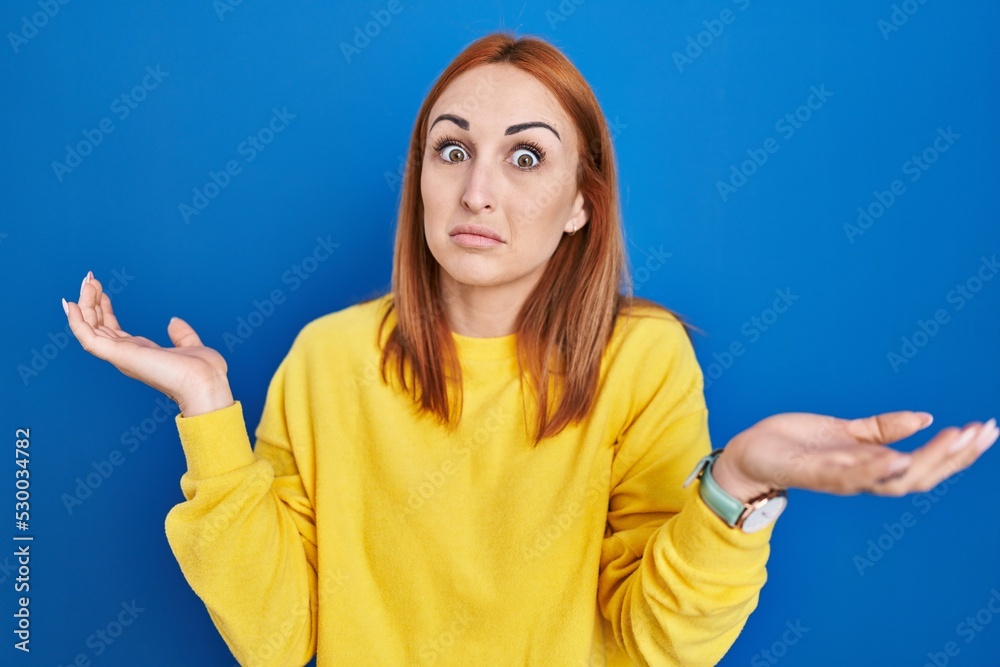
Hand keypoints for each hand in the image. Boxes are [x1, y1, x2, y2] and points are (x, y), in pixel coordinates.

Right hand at [63, 271, 233, 416]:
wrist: (206, 382)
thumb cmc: (203, 372)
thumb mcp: (191, 346)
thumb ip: (181, 334)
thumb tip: (173, 321)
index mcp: (141, 352)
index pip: (113, 329)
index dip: (104, 309)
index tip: (100, 290)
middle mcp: (127, 355)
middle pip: (99, 326)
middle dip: (91, 302)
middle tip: (89, 278)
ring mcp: (121, 355)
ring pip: (90, 329)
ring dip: (84, 305)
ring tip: (85, 282)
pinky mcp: (119, 355)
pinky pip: (88, 338)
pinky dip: (77, 322)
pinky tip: (71, 305)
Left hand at [710, 411, 997, 500]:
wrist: (751, 454)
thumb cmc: (797, 444)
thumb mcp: (846, 431)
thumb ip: (882, 429)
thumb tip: (924, 418)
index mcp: (872, 466)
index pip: (926, 465)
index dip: (958, 452)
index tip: (986, 430)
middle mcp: (861, 478)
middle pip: (918, 476)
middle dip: (954, 457)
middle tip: (981, 433)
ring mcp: (838, 478)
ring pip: (890, 480)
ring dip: (925, 462)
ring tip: (954, 439)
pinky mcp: (811, 472)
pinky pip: (847, 476)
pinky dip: (873, 470)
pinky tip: (897, 458)